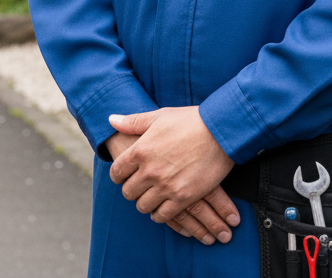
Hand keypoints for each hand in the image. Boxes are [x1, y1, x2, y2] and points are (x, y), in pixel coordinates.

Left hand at [107, 107, 237, 242]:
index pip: (117, 172)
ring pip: (143, 206)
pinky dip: (160, 213)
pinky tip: (164, 205)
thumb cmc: (189, 121)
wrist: (220, 131)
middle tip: (140, 185)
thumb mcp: (159, 116)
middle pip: (128, 192)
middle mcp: (149, 170)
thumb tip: (111, 120)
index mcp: (140, 150)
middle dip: (132, 189)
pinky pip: (161, 215)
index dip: (119, 175)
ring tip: (152, 195)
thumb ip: (133, 122)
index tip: (125, 175)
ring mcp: (166, 186)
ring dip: (145, 202)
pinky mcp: (182, 198)